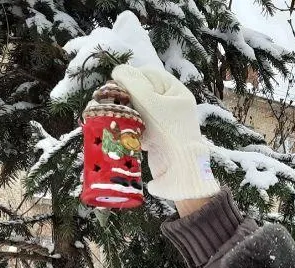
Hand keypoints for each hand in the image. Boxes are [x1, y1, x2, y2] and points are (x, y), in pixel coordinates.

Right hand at [110, 65, 220, 200]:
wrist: (178, 170)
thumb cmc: (168, 132)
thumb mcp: (150, 102)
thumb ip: (133, 83)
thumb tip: (119, 70)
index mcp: (177, 92)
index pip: (150, 74)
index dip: (133, 78)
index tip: (118, 87)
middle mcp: (173, 105)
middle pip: (143, 92)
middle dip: (128, 97)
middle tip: (116, 102)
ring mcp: (165, 122)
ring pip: (139, 110)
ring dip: (128, 113)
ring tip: (119, 117)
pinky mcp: (157, 138)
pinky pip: (140, 125)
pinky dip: (132, 127)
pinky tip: (126, 131)